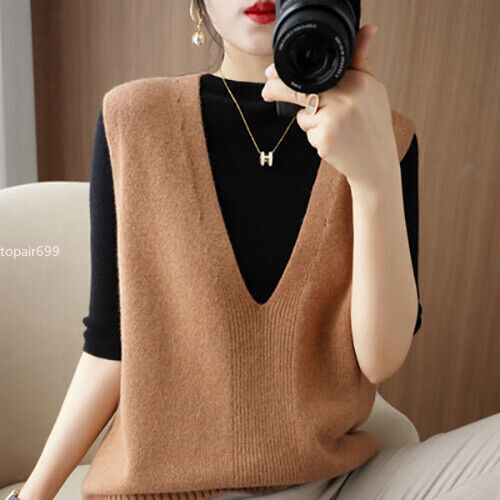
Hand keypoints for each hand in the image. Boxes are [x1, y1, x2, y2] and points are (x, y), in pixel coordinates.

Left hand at [261, 25, 398, 188]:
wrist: (376, 162)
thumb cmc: (373, 124)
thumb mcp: (373, 89)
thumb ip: (361, 60)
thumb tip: (367, 29)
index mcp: (358, 81)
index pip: (315, 73)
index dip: (288, 75)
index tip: (271, 74)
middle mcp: (345, 97)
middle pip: (299, 91)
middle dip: (277, 90)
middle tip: (266, 91)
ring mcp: (333, 119)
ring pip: (303, 115)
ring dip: (311, 121)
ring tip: (336, 128)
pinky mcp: (324, 139)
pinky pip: (308, 132)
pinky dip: (315, 136)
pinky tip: (334, 141)